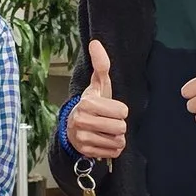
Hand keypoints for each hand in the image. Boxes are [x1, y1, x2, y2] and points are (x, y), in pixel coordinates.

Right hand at [66, 39, 127, 160]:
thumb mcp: (98, 85)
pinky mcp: (86, 151)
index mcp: (87, 103)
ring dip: (116, 137)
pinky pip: (113, 152)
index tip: (112, 109)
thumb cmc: (92, 104)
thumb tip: (96, 42)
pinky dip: (112, 148)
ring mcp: (83, 138)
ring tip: (106, 131)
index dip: (120, 110)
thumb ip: (101, 65)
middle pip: (120, 128)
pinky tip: (104, 141)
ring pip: (118, 141)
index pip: (122, 111)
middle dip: (119, 125)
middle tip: (109, 121)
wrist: (73, 127)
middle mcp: (82, 121)